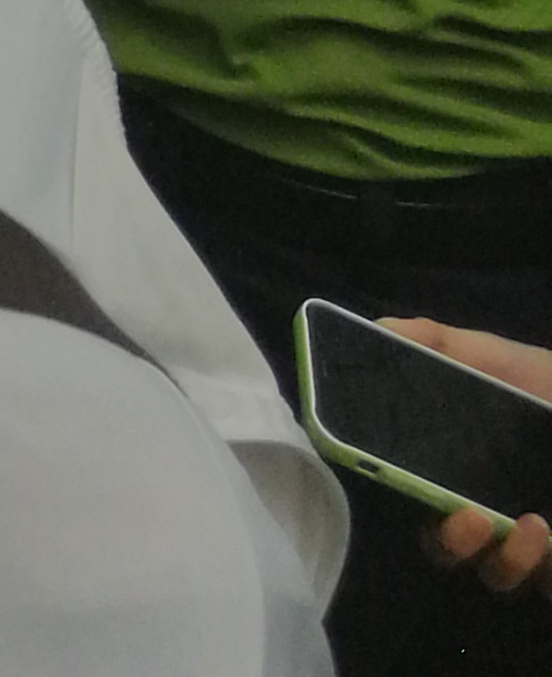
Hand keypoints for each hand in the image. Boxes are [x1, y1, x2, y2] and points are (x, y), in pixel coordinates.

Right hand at [384, 324, 551, 591]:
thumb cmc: (539, 384)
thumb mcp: (493, 357)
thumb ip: (439, 343)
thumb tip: (380, 329)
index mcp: (453, 469)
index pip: (413, 495)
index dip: (399, 494)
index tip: (394, 476)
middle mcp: (481, 514)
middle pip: (447, 550)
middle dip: (452, 543)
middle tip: (470, 519)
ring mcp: (523, 546)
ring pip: (497, 575)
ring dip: (508, 561)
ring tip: (534, 525)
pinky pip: (545, 585)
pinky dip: (543, 568)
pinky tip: (550, 532)